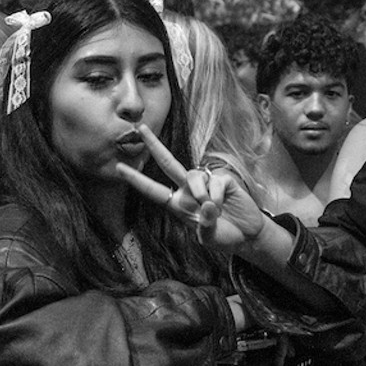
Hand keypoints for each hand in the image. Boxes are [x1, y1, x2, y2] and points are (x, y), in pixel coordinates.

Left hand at [117, 124, 266, 253]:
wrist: (247, 235)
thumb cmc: (224, 236)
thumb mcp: (209, 238)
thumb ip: (205, 225)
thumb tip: (208, 203)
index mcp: (178, 204)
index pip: (153, 190)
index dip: (136, 180)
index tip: (118, 168)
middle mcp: (188, 190)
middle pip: (168, 163)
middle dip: (154, 145)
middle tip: (140, 126)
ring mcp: (206, 183)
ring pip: (193, 176)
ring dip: (201, 194)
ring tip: (214, 210)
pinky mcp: (224, 180)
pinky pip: (215, 182)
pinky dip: (218, 196)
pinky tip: (225, 204)